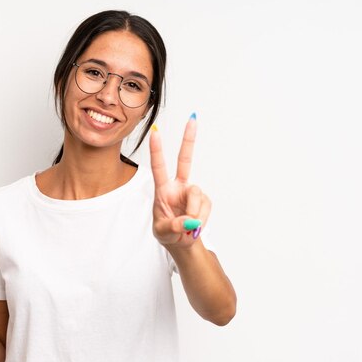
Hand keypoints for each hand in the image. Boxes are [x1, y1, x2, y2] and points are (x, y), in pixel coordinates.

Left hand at [149, 115, 210, 247]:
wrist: (181, 243)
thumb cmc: (166, 233)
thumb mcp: (162, 232)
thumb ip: (173, 227)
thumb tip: (189, 221)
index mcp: (163, 190)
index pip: (158, 167)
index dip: (157, 150)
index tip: (155, 132)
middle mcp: (178, 186)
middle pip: (185, 160)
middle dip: (189, 139)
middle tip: (193, 118)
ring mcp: (192, 192)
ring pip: (197, 195)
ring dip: (193, 213)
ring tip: (187, 227)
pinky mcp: (205, 200)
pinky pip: (206, 207)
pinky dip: (201, 219)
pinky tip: (195, 225)